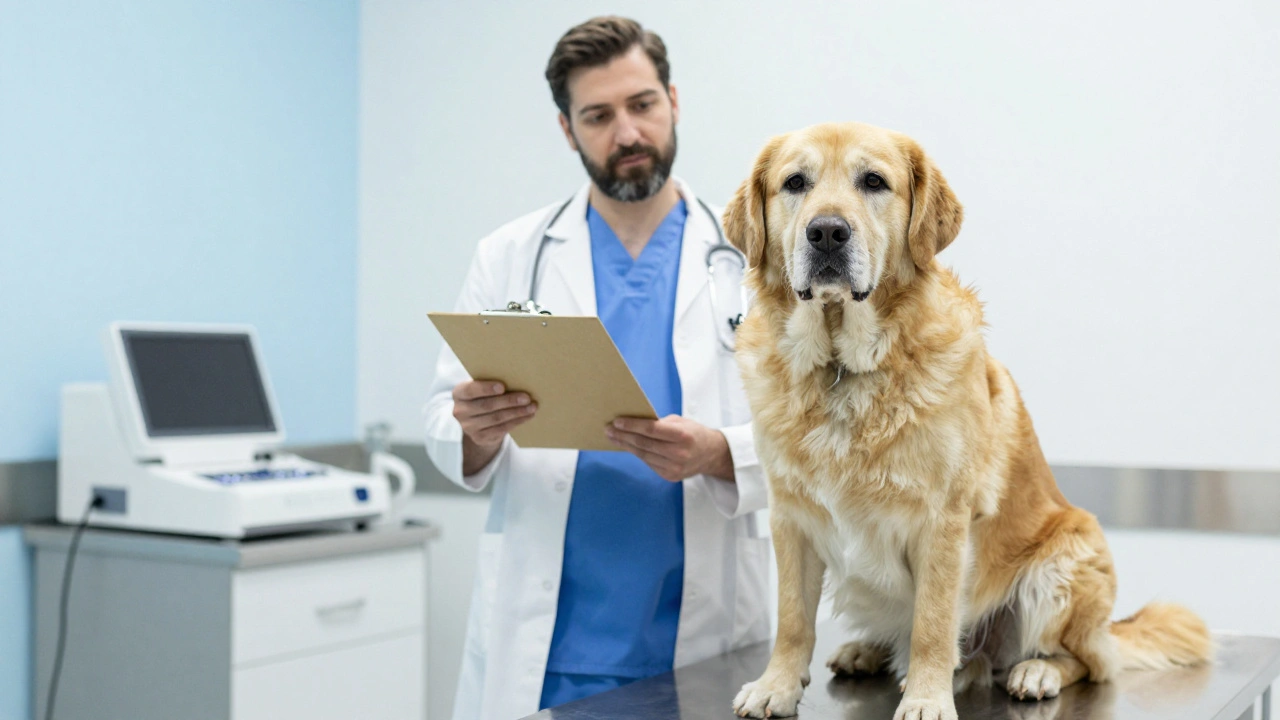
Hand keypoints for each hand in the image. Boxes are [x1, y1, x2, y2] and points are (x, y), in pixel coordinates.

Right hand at [453, 381, 536, 474]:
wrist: (477, 421)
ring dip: (517, 412)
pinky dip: (517, 421)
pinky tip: (528, 415)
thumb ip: (491, 382)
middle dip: (509, 401)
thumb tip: (517, 378)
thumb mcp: (481, 388)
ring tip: (532, 406)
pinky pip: (501, 429)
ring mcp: (469, 427)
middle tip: (526, 397)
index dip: (486, 388)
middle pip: (487, 406)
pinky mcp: (480, 438)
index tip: (502, 386)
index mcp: (459, 393)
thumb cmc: (483, 396)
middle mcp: (460, 411)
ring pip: (496, 418)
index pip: (470, 390)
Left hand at [606, 415, 734, 481]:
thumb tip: (633, 422)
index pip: (652, 430)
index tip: (617, 421)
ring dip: (625, 445)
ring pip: (643, 455)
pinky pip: (648, 463)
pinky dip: (637, 454)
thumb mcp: (680, 422)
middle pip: (644, 444)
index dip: (632, 425)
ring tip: (613, 437)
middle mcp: (679, 453)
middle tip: (608, 429)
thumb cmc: (693, 433)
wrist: (711, 455)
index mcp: (683, 435)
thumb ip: (660, 423)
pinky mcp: (670, 476)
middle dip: (623, 435)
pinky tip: (627, 446)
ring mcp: (674, 467)